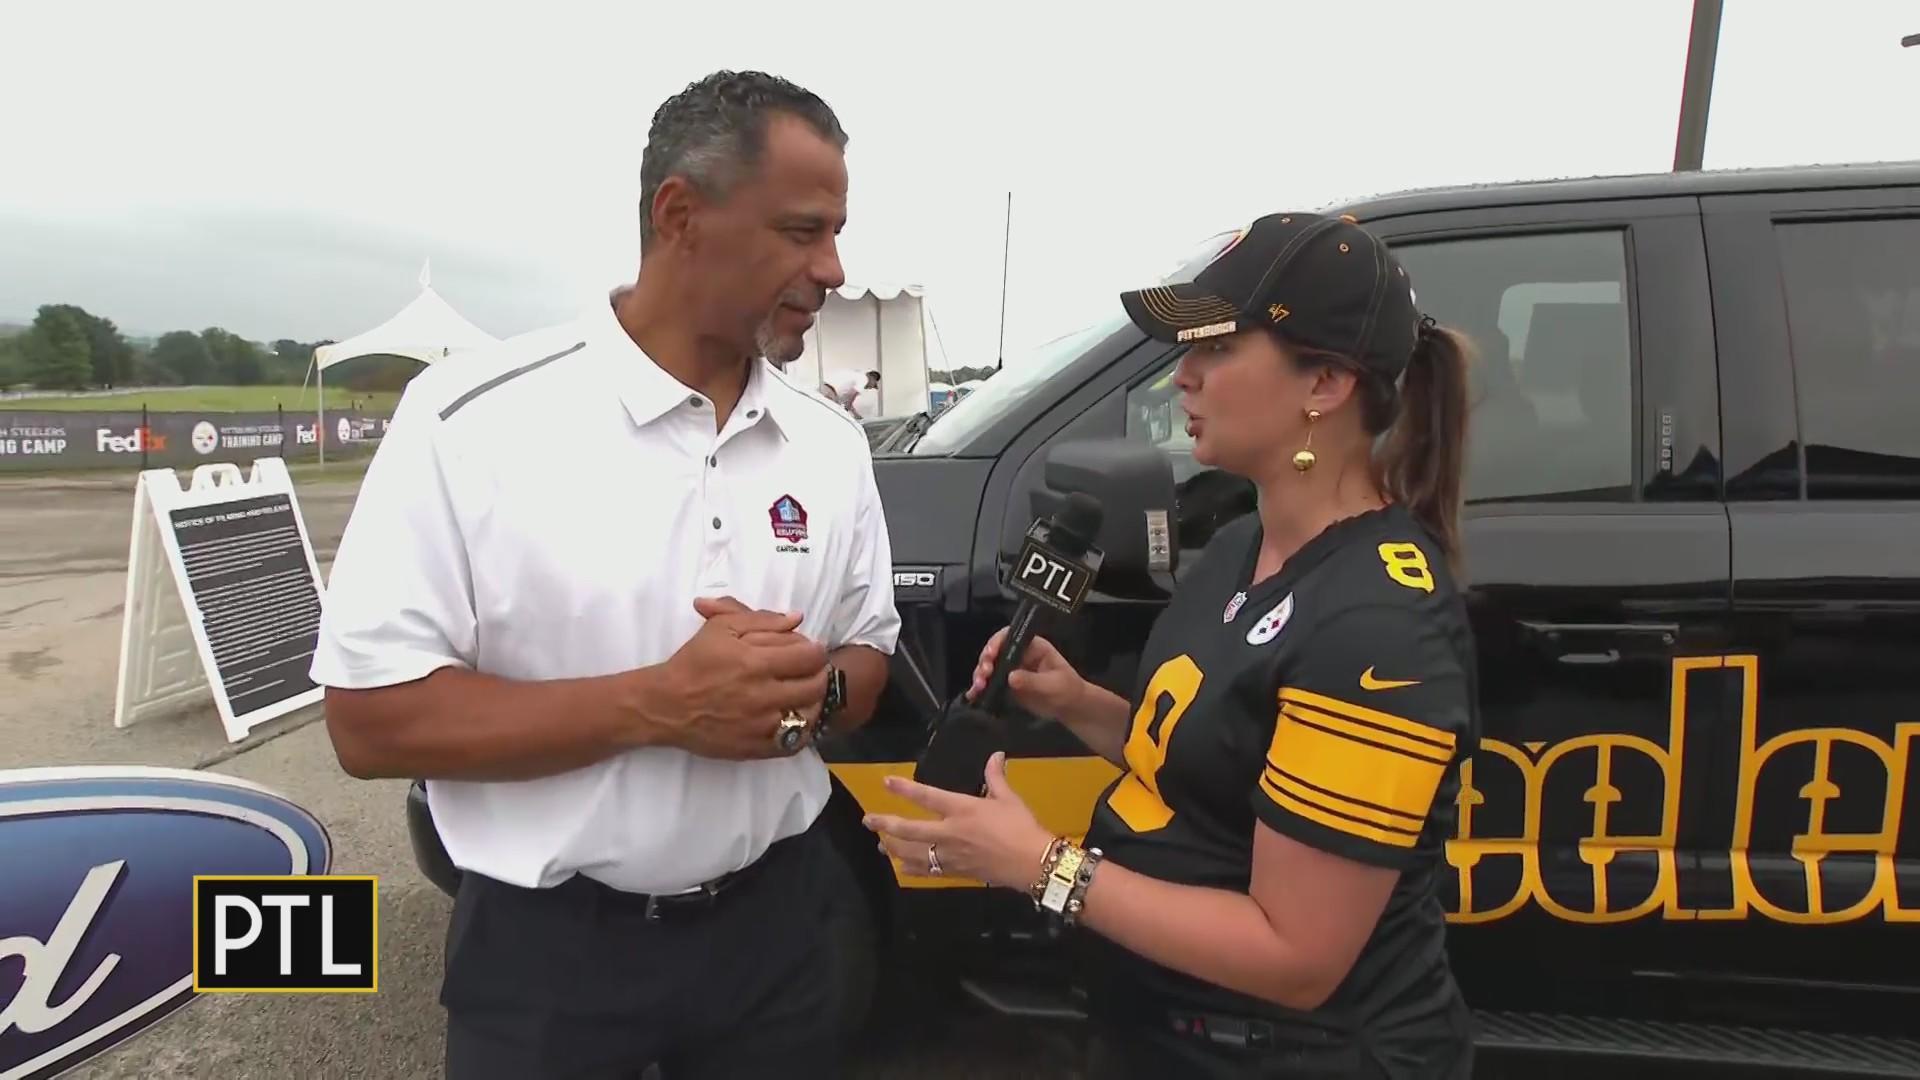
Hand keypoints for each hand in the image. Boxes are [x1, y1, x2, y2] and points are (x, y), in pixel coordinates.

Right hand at [648, 596, 827, 759]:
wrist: (666, 704)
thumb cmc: (694, 662)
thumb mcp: (722, 628)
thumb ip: (761, 619)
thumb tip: (797, 618)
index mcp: (755, 662)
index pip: (810, 657)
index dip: (815, 651)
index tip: (808, 651)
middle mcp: (762, 695)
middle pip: (815, 686)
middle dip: (818, 674)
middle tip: (808, 671)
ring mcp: (760, 725)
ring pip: (809, 715)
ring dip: (812, 702)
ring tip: (801, 694)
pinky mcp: (754, 748)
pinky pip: (793, 743)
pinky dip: (800, 730)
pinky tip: (792, 718)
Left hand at [862, 751, 1054, 890]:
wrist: (1032, 863)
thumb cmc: (1021, 826)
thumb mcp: (1008, 798)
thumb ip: (996, 777)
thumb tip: (996, 755)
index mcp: (962, 809)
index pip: (926, 796)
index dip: (904, 788)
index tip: (885, 782)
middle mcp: (949, 832)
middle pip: (909, 830)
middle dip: (886, 824)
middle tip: (868, 820)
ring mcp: (950, 855)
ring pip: (913, 853)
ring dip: (894, 847)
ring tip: (880, 843)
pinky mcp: (955, 872)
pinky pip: (927, 871)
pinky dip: (911, 869)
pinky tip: (901, 867)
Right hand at [966, 628, 1085, 718]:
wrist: (1070, 708)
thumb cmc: (1067, 689)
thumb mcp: (1053, 684)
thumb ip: (1032, 680)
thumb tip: (1011, 677)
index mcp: (1032, 646)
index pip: (1010, 636)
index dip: (997, 642)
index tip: (990, 655)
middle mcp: (1018, 654)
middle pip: (995, 651)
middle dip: (985, 661)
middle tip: (983, 675)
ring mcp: (1011, 669)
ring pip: (988, 667)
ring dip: (980, 676)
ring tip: (978, 688)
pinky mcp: (1006, 685)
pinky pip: (990, 684)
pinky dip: (980, 689)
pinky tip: (973, 695)